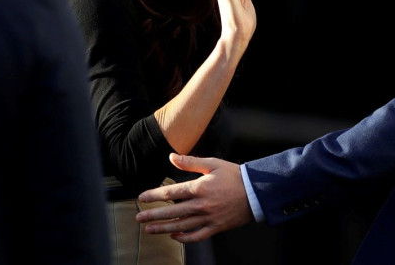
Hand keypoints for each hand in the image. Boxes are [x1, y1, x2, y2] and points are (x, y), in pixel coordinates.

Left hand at [136, 153, 253, 242]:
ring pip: (181, 226)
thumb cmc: (234, 175)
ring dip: (163, 228)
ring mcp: (208, 218)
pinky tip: (175, 236)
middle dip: (153, 215)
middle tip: (138, 217)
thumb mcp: (212, 164)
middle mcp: (201, 205)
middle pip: (172, 212)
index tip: (142, 197)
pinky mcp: (216, 227)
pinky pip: (197, 236)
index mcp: (199, 188)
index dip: (154, 196)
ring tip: (149, 229)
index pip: (171, 193)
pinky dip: (184, 238)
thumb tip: (171, 156)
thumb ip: (190, 162)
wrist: (255, 192)